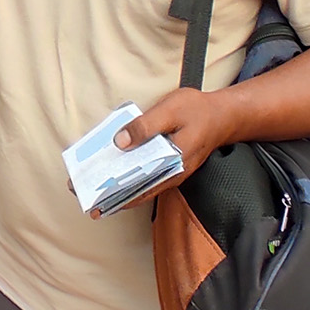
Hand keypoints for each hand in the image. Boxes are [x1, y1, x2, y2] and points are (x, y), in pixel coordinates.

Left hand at [106, 88, 241, 214]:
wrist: (224, 115)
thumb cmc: (199, 111)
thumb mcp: (170, 111)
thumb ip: (144, 126)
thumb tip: (120, 141)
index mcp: (173, 164)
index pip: (140, 185)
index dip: (116, 193)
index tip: (95, 197)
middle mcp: (172, 175)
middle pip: (138, 189)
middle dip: (111, 193)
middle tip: (85, 195)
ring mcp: (171, 173)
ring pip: (141, 185)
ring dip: (118, 186)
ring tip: (93, 186)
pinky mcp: (170, 166)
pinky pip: (147, 176)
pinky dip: (130, 176)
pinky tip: (114, 172)